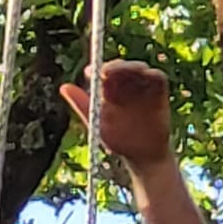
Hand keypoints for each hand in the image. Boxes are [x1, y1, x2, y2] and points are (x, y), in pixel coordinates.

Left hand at [59, 59, 174, 169]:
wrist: (143, 156)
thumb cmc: (118, 140)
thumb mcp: (98, 124)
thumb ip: (82, 105)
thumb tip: (64, 86)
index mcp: (108, 89)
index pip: (103, 71)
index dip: (97, 69)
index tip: (91, 74)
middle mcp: (125, 83)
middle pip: (121, 66)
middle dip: (115, 66)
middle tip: (107, 72)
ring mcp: (142, 85)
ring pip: (139, 68)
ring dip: (132, 68)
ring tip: (127, 72)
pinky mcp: (158, 90)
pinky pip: (157, 78)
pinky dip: (153, 75)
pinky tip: (147, 76)